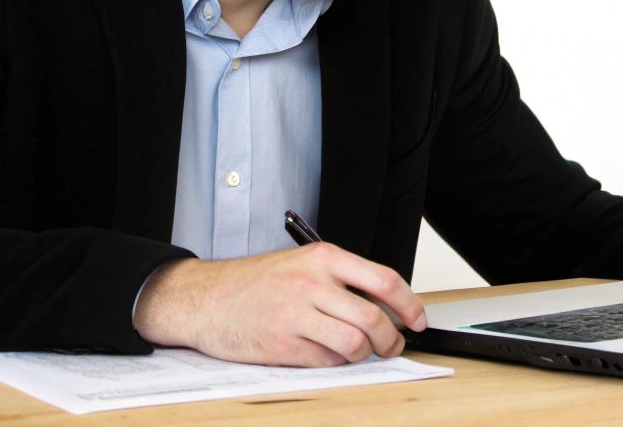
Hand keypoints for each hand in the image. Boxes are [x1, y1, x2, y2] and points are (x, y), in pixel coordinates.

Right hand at [133, 243, 428, 365]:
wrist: (204, 298)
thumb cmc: (254, 283)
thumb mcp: (301, 264)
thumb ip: (341, 280)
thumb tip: (388, 305)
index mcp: (322, 258)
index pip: (384, 280)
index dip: (409, 304)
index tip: (418, 319)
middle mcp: (311, 284)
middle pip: (373, 318)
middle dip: (392, 339)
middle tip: (393, 345)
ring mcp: (295, 316)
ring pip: (354, 345)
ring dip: (364, 355)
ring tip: (359, 352)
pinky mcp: (282, 345)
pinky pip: (327, 362)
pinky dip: (335, 363)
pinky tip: (325, 354)